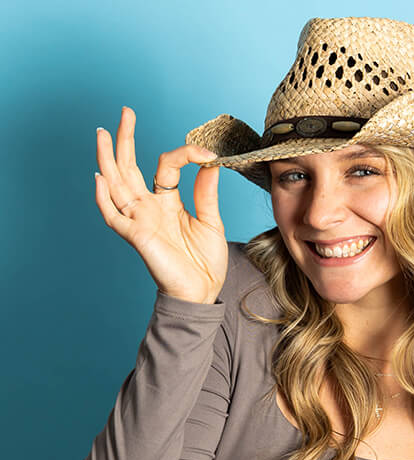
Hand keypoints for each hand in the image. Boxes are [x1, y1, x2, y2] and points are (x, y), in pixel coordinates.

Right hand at [95, 106, 227, 303]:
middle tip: (125, 112)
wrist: (202, 292)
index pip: (167, 166)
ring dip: (108, 159)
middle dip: (126, 140)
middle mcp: (149, 208)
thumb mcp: (211, 222)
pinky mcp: (137, 237)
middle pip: (130, 168)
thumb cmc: (204, 262)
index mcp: (167, 202)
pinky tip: (101, 178)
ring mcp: (140, 221)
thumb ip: (206, 194)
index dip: (186, 155)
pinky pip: (114, 216)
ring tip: (102, 133)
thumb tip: (209, 165)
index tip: (208, 154)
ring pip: (116, 185)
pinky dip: (104, 198)